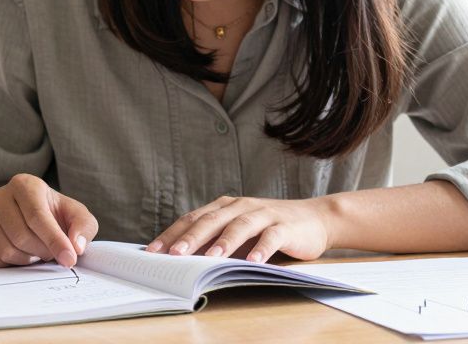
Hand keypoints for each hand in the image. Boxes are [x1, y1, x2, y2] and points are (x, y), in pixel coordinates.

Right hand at [0, 174, 98, 267]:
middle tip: (52, 253)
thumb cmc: (56, 215)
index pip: (37, 216)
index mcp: (24, 184)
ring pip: (6, 250)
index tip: (69, 259)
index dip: (54, 240)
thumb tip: (76, 246)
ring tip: (37, 251)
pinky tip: (21, 254)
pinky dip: (11, 265)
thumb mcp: (77, 216)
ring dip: (28, 259)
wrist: (33, 219)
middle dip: (42, 251)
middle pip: (21, 236)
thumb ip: (84, 227)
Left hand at [146, 195, 331, 262]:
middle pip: (211, 220)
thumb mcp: (239, 232)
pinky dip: (261, 249)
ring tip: (210, 259)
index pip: (192, 218)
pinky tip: (253, 262)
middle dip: (191, 237)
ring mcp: (263, 214)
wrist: (315, 218)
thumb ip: (215, 239)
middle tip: (174, 254)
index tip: (152, 251)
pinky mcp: (285, 227)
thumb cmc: (269, 228)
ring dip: (224, 242)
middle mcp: (240, 206)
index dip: (172, 234)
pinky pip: (271, 237)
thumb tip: (180, 258)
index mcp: (224, 207)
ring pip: (239, 226)